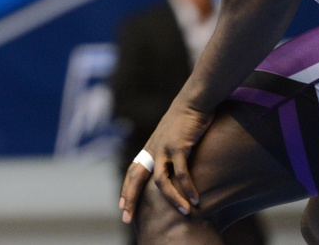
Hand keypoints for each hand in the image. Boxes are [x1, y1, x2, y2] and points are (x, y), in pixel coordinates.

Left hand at [119, 103, 214, 224]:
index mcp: (149, 149)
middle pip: (136, 178)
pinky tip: (196, 199)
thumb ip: (167, 152)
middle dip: (130, 199)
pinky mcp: (179, 146)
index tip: (122, 207)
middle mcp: (153, 149)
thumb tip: (170, 168)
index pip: (132, 172)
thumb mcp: (171, 138)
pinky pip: (182, 172)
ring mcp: (164, 148)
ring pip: (160, 180)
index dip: (126, 190)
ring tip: (185, 212)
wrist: (193, 101)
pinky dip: (188, 187)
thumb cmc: (185, 121)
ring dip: (172, 198)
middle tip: (127, 218)